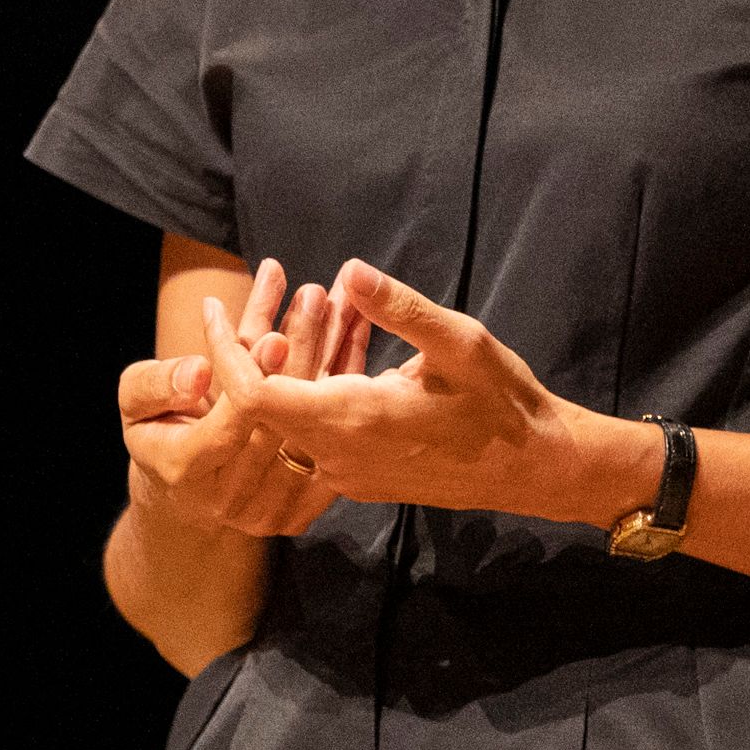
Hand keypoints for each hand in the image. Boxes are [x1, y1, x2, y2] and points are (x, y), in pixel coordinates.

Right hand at [119, 258, 370, 539]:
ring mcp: (271, 510)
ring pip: (313, 426)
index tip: (275, 336)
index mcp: (187, 470)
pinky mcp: (301, 509)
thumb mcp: (134, 402)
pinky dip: (344, 387)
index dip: (253, 377)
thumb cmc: (155, 431)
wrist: (183, 494)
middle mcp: (232, 498)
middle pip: (279, 418)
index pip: (230, 420)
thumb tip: (199, 370)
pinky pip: (332, 439)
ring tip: (341, 304)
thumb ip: (156, 383)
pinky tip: (355, 336)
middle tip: (316, 298)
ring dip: (333, 359)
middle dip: (300, 352)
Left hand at [226, 263, 655, 526]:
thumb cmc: (503, 403)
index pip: (254, 394)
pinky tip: (336, 348)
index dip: (224, 351)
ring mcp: (346, 475)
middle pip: (259, 407)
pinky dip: (309, 391)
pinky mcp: (359, 479)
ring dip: (285, 368)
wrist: (535, 470)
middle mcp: (338, 457)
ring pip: (286, 421)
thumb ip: (399, 308)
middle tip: (257, 293)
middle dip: (251, 348)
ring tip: (300, 310)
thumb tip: (347, 269)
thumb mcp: (460, 343)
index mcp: (352, 420)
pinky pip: (311, 436)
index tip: (214, 306)